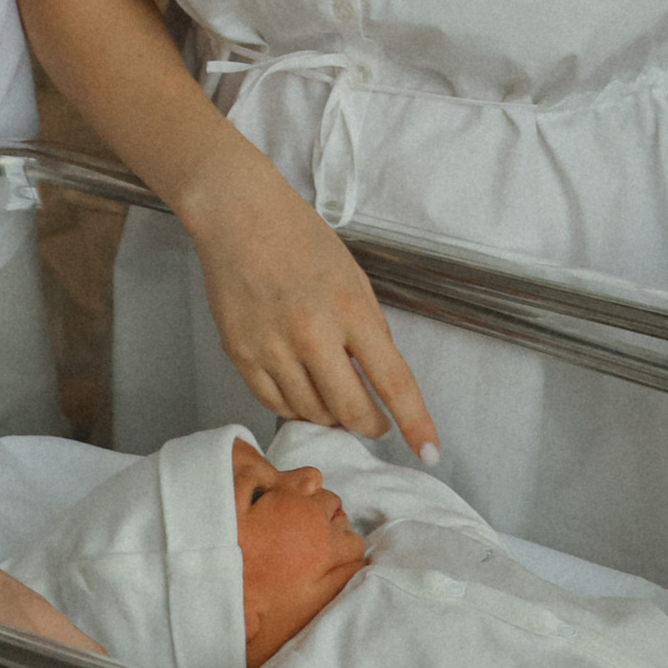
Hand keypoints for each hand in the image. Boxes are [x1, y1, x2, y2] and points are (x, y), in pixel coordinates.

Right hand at [176, 139, 438, 458]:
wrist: (239, 217)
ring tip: (334, 397)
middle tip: (375, 423)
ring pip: (311, 413)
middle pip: (350, 411)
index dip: (415, 422)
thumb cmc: (300, 239)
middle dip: (369, 425)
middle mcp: (312, 335)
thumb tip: (378, 379)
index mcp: (350, 310)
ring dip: (330, 416)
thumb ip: (369, 329)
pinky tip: (304, 393)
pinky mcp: (241, 355)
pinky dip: (295, 407)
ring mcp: (273, 348)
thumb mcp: (354, 277)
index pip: (393, 381)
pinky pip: (275, 404)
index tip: (428, 450)